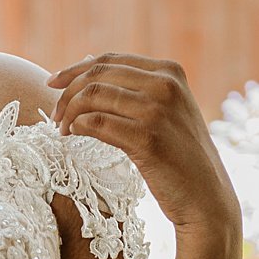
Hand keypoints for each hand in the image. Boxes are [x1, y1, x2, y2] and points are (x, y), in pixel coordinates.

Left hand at [49, 53, 238, 237]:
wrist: (206, 198)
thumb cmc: (179, 157)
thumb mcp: (166, 111)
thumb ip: (134, 87)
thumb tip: (86, 62)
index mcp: (170, 72)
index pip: (110, 60)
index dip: (75, 69)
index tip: (52, 82)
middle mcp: (166, 85)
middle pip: (97, 75)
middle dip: (67, 92)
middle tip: (54, 114)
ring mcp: (158, 111)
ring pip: (93, 96)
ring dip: (69, 112)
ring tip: (62, 129)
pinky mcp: (148, 139)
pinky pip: (97, 123)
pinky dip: (77, 127)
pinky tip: (72, 136)